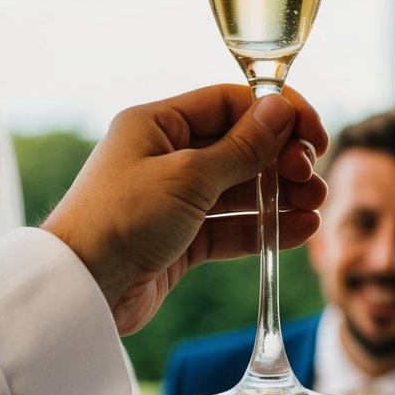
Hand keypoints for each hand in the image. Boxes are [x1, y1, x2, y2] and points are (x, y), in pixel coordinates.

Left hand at [43, 84, 327, 334]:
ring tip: (315, 204)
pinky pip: (231, 225)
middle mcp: (165, 155)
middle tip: (310, 174)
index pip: (228, 103)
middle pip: (239, 144)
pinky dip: (265, 225)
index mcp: (157, 124)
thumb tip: (280, 109)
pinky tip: (299, 229)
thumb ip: (241, 147)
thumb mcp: (188, 177)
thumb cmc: (122, 219)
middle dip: (281, 157)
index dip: (275, 113)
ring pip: (240, 187)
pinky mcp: (180, 240)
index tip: (312, 132)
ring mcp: (173, 198)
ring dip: (280, 193)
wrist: (79, 291)